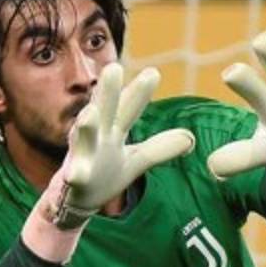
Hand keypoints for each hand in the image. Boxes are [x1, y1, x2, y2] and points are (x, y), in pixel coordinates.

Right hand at [44, 63, 194, 229]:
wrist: (76, 198)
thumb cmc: (105, 173)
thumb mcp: (136, 160)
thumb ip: (159, 147)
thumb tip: (191, 138)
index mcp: (113, 130)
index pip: (128, 107)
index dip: (139, 91)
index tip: (153, 73)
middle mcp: (97, 137)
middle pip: (104, 111)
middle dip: (108, 91)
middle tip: (113, 67)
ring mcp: (84, 155)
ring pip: (83, 137)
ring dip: (85, 125)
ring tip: (89, 114)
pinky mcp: (74, 178)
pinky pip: (74, 175)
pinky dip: (75, 174)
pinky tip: (76, 175)